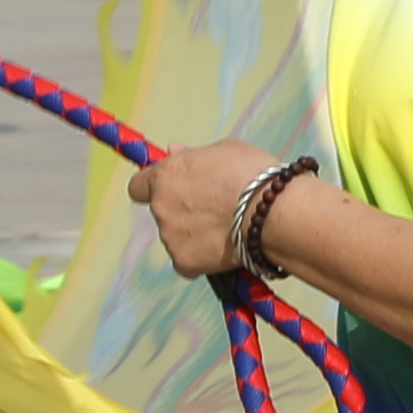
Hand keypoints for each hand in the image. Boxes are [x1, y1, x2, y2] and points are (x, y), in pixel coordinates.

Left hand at [145, 139, 295, 279]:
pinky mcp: (184, 262)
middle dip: (181, 212)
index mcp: (166, 175)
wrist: (273, 213)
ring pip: (176, 238)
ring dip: (193, 235)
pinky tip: (225, 249)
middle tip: (213, 210)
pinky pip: (187, 263)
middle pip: (162, 212)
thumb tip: (173, 150)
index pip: (138, 186)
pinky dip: (202, 259)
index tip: (171, 190)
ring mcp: (170, 236)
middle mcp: (160, 206)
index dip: (154, 188)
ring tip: (227, 229)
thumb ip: (192, 154)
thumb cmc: (253, 175)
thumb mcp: (224, 150)